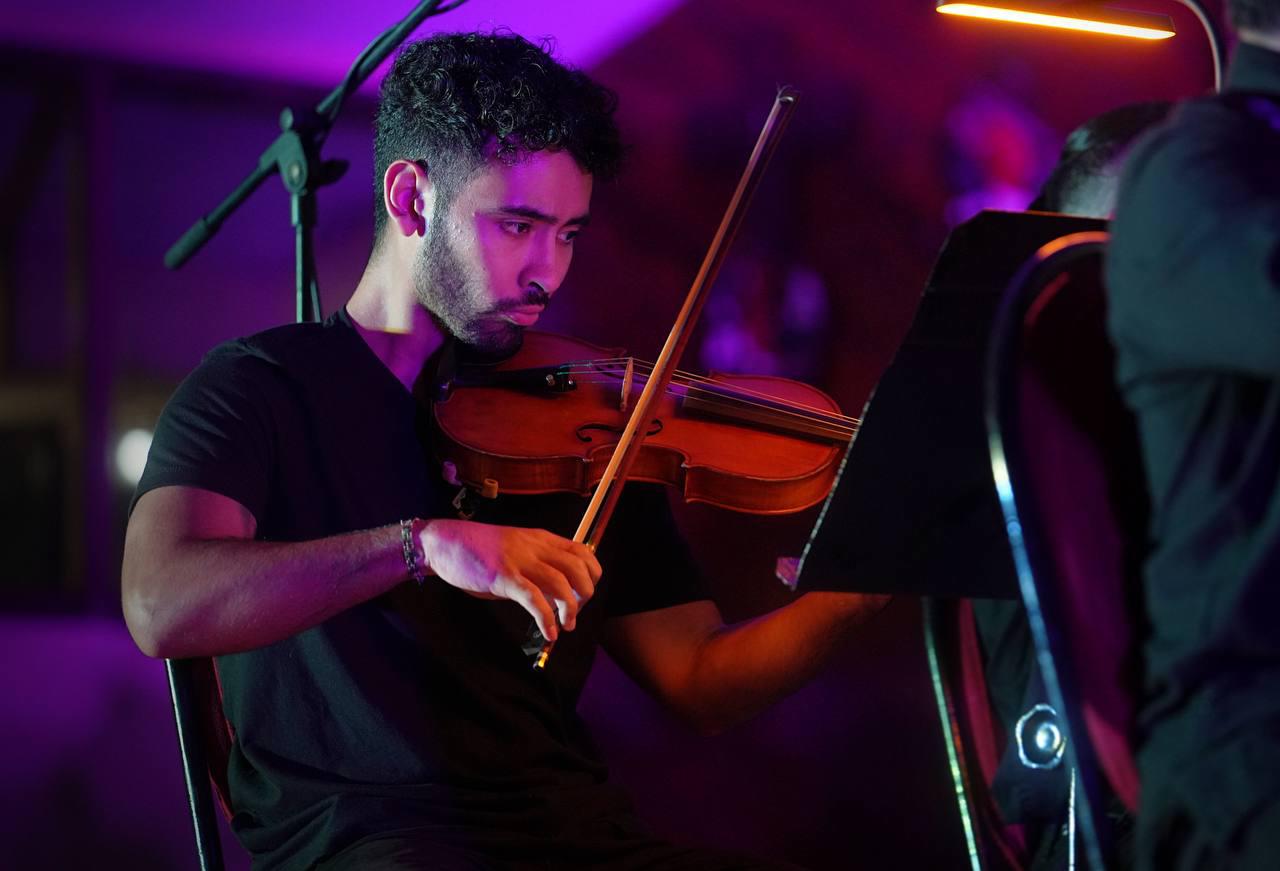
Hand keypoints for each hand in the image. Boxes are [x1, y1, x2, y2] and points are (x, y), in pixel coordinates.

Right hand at [419, 519, 601, 640]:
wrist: (444, 543)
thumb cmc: (478, 551)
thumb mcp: (515, 554)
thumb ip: (537, 570)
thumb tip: (558, 596)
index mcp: (540, 539)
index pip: (582, 551)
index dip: (592, 573)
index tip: (586, 593)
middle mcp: (534, 547)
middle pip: (577, 567)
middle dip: (585, 593)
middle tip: (576, 612)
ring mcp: (518, 561)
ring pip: (559, 583)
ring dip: (570, 609)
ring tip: (567, 626)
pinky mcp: (502, 577)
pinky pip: (533, 599)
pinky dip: (546, 618)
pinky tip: (549, 632)